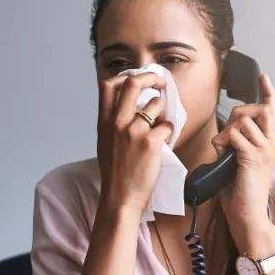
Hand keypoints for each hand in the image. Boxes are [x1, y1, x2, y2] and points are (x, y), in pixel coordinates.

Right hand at [96, 71, 174, 214]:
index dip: (124, 76)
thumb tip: (131, 106)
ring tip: (161, 124)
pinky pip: (167, 125)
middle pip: (133, 83)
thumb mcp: (105, 142)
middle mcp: (117, 122)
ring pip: (156, 104)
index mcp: (104, 122)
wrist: (120, 198)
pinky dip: (169, 130)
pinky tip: (165, 141)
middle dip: (151, 77)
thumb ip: (113, 123)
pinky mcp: (151, 143)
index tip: (136, 79)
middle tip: (161, 83)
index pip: (108, 85)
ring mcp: (134, 131)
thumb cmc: (115, 173)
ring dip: (163, 110)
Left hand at [211, 72, 274, 253]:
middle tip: (225, 134)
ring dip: (227, 130)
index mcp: (269, 144)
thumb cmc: (239, 192)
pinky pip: (237, 136)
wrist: (247, 216)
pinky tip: (221, 151)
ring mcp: (265, 151)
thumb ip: (232, 145)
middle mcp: (271, 144)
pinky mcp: (254, 158)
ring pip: (244, 121)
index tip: (263, 77)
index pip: (270, 111)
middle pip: (258, 110)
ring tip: (220, 148)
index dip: (267, 92)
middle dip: (238, 113)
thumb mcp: (234, 162)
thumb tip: (222, 135)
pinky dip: (224, 140)